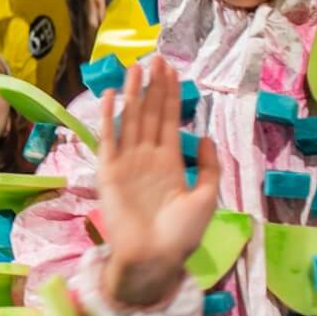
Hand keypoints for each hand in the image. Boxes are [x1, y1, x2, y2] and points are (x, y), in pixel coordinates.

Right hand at [97, 58, 219, 307]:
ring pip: (131, 119)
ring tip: (136, 67)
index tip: (172, 70)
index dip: (171, 95)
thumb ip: (208, 166)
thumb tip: (206, 137)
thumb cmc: (181, 234)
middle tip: (155, 58)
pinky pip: (108, 138)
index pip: (169, 119)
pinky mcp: (109, 171)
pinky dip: (109, 116)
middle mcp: (147, 156)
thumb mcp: (207, 197)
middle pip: (150, 113)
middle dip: (153, 85)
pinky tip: (111, 95)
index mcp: (170, 161)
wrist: (155, 257)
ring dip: (133, 93)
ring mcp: (127, 162)